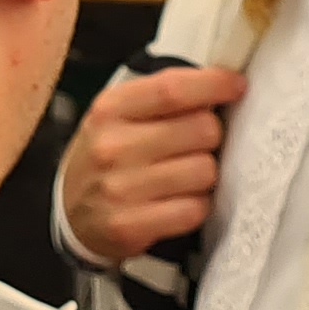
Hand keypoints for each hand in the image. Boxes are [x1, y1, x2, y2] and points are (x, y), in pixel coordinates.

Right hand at [62, 64, 246, 266]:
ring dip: (205, 173)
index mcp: (111, 109)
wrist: (72, 212)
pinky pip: (194, 209)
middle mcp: (112, 146)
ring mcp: (119, 188)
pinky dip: (196, 205)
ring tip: (184, 175)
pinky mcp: (129, 226)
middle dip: (211, 135)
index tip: (236, 86)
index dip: (214, 85)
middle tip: (197, 143)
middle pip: (201, 129)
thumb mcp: (120, 114)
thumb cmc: (107, 156)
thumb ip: (164, 96)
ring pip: (204, 171)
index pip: (173, 89)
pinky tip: (179, 201)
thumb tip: (223, 83)